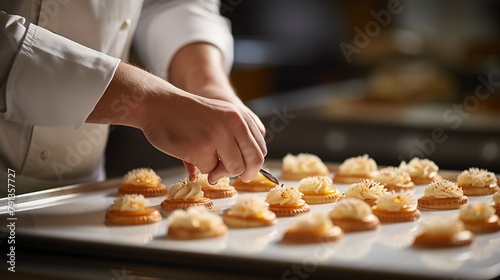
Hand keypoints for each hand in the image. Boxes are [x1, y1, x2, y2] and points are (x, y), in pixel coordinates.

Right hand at [140, 87, 266, 183]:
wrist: (158, 104)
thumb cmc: (187, 114)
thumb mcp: (220, 116)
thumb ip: (236, 137)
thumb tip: (248, 170)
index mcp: (241, 117)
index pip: (260, 149)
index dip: (252, 164)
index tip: (242, 170)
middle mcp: (235, 124)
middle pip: (253, 162)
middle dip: (243, 174)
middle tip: (228, 175)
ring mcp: (220, 135)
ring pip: (234, 169)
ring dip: (219, 171)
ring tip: (204, 161)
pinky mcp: (202, 148)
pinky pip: (210, 170)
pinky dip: (200, 167)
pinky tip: (189, 152)